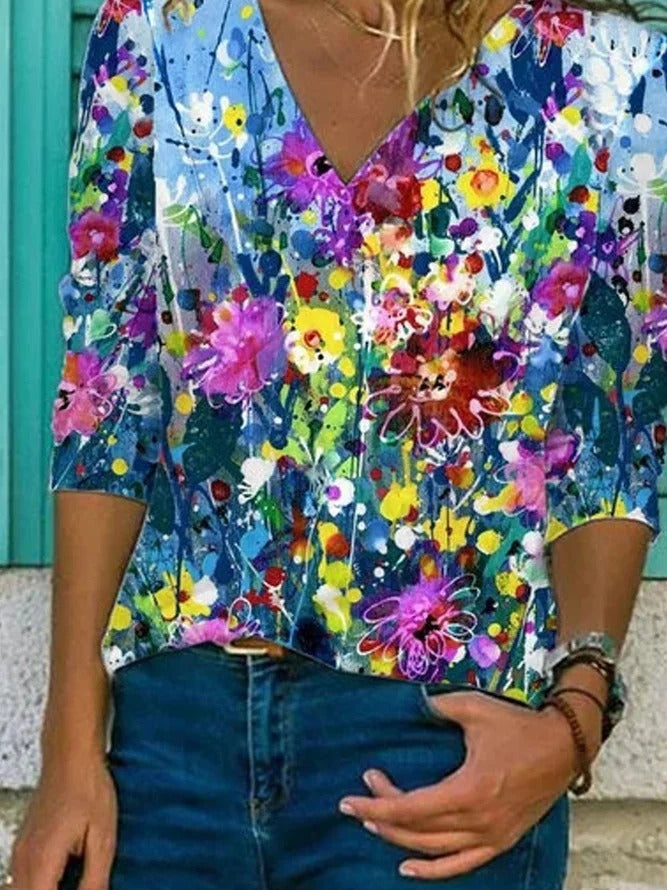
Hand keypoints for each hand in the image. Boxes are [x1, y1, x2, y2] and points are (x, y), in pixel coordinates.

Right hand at [7, 756, 116, 889]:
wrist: (71, 756)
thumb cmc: (88, 788)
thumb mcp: (103, 838)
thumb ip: (95, 879)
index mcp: (42, 861)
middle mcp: (24, 859)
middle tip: (80, 885)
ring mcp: (21, 851)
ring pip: (22, 889)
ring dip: (46, 889)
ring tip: (75, 881)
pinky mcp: (24, 843)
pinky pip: (24, 877)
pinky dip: (41, 883)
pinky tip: (65, 874)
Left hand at [337, 690, 581, 880]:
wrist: (563, 745)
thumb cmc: (517, 725)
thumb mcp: (474, 708)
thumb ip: (438, 707)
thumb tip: (411, 702)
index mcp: (469, 789)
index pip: (410, 808)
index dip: (376, 806)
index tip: (349, 800)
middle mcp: (478, 820)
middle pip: (417, 829)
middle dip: (382, 817)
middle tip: (361, 798)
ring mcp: (491, 836)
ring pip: (434, 849)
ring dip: (400, 840)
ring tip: (374, 825)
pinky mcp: (501, 841)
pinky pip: (462, 864)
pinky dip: (433, 870)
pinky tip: (409, 868)